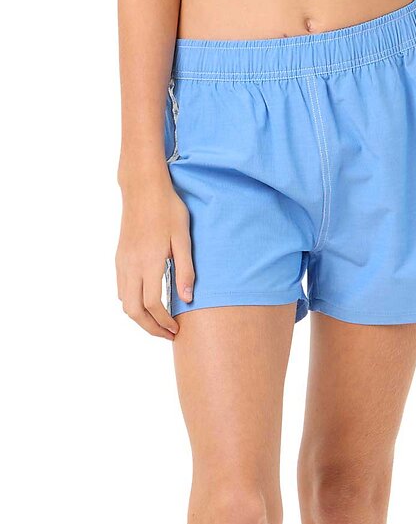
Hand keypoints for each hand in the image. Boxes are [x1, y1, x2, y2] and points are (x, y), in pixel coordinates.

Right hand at [116, 182, 194, 339]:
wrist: (143, 188)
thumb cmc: (168, 210)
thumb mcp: (183, 238)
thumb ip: (186, 270)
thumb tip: (188, 299)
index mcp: (149, 262)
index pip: (152, 304)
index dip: (164, 322)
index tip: (177, 330)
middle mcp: (131, 265)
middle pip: (133, 310)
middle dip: (150, 328)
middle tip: (168, 335)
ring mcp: (122, 262)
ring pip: (124, 302)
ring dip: (140, 318)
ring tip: (160, 322)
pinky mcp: (119, 257)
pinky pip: (121, 289)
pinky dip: (132, 303)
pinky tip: (147, 302)